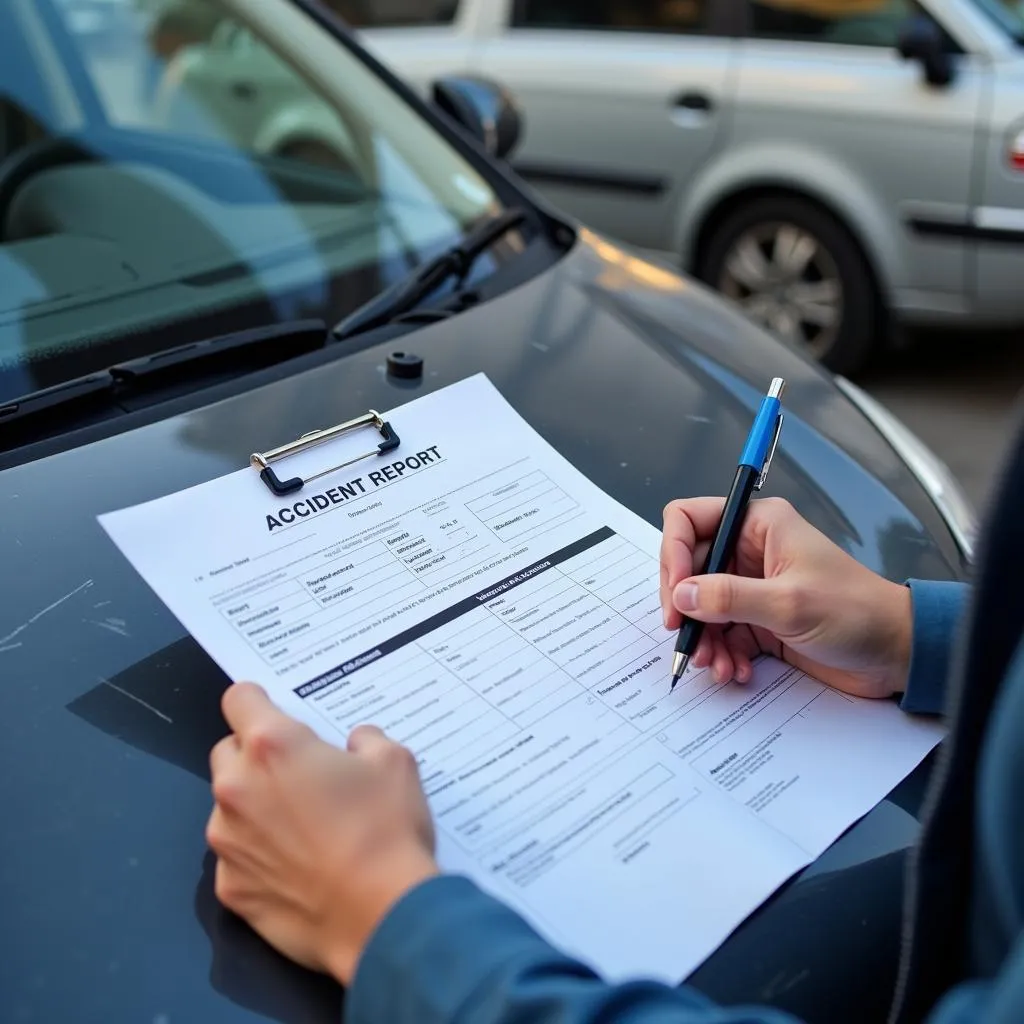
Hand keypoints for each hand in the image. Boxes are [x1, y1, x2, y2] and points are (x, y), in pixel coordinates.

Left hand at [206, 683, 437, 985]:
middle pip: (227, 752)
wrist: (381, 916)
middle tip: (300, 774)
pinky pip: (236, 857)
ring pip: (228, 807)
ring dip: (255, 807)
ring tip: (303, 827)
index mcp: (272, 746)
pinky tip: (298, 868)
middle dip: (256, 756)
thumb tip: (354, 744)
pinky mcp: (229, 888)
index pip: (239, 697)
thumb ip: (365, 740)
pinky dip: (258, 856)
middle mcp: (237, 788)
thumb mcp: (394, 761)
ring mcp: (227, 842)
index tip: (279, 714)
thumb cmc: (387, 830)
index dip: (259, 701)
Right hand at [659, 496, 911, 698]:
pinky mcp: (758, 619)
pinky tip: (736, 670)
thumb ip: (729, 598)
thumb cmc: (856, 613)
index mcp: (759, 525)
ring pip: (700, 606)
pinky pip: (721, 633)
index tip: (677, 594)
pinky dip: (722, 653)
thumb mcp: (788, 603)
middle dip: (685, 607)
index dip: (673, 554)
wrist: (896, 654)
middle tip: (684, 637)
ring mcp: (752, 586)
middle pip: (689, 568)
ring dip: (703, 638)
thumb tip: (682, 595)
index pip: (690, 519)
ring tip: (716, 665)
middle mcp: (750, 550)